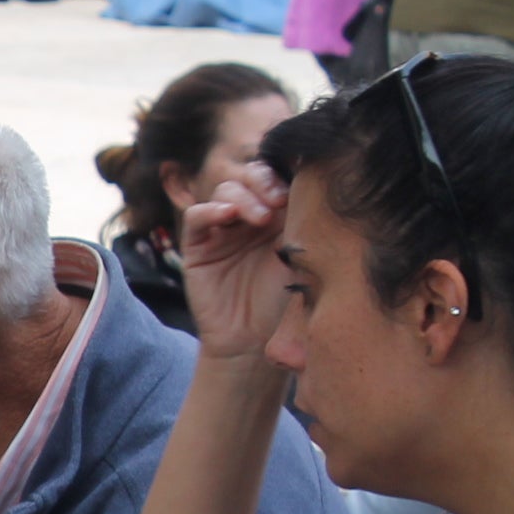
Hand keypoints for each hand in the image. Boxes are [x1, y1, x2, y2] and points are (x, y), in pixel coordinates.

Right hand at [177, 160, 292, 358]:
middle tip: (279, 200)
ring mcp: (223, 228)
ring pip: (226, 189)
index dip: (286, 172)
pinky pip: (198, 215)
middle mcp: (252, 216)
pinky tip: (228, 216)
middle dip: (265, 181)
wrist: (252, 341)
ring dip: (244, 196)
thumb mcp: (303, 258)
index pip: (281, 177)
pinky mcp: (198, 244)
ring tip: (260, 218)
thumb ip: (303, 221)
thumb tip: (314, 182)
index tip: (301, 184)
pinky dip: (211, 210)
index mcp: (283, 215)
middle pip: (253, 176)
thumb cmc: (285, 304)